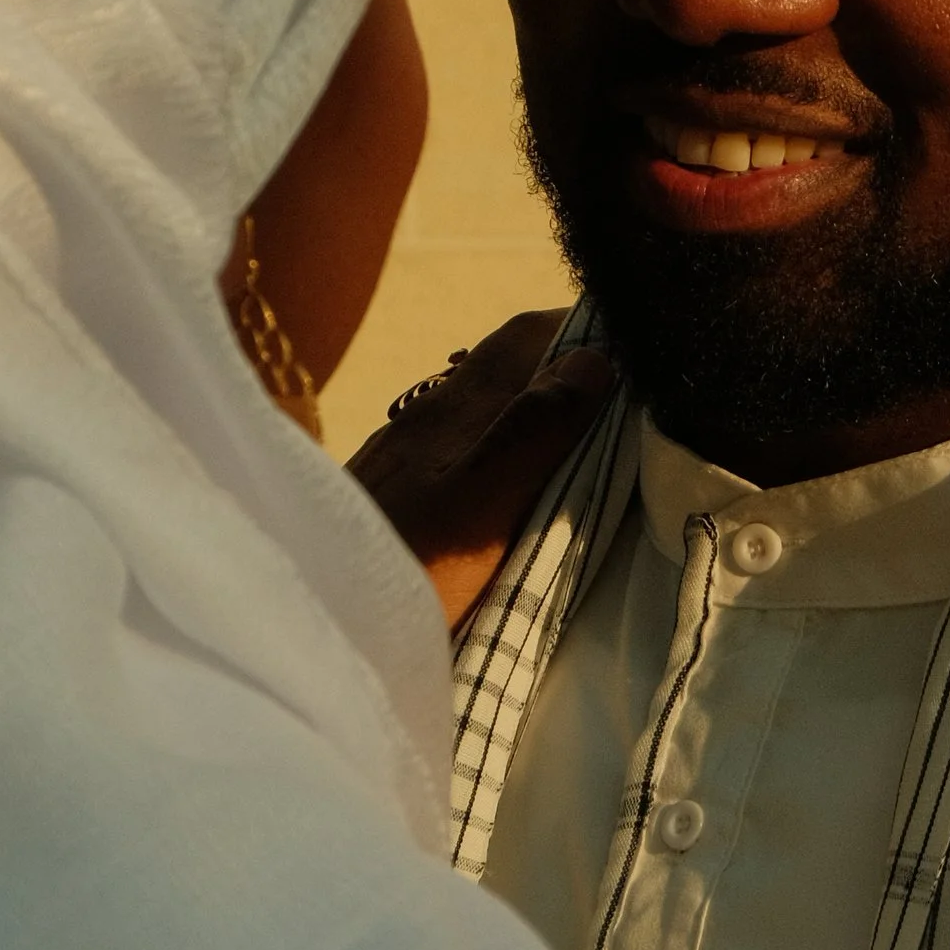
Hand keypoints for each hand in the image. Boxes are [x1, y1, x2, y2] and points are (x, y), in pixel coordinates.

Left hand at [348, 313, 615, 630]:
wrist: (309, 621)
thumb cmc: (402, 571)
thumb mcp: (479, 506)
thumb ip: (533, 433)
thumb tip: (594, 357)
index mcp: (455, 411)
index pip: (526, 336)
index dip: (583, 328)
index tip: (639, 347)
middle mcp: (427, 419)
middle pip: (505, 366)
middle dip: (566, 366)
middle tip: (626, 394)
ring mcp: (405, 456)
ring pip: (481, 407)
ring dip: (534, 408)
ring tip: (584, 437)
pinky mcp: (393, 495)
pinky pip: (460, 447)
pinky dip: (502, 448)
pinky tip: (514, 484)